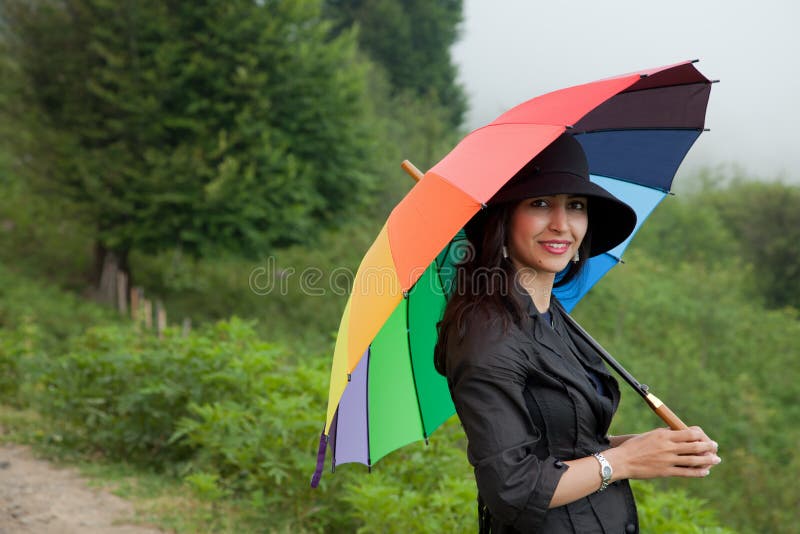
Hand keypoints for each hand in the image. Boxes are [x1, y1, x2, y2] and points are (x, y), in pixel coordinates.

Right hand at [604, 426, 720, 480]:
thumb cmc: (633, 447)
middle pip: (695, 446)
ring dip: (708, 460)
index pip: (688, 433)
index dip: (700, 435)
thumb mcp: (649, 435)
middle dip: (708, 446)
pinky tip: (704, 471)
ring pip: (694, 460)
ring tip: (716, 459)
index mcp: (664, 435)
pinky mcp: (666, 472)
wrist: (622, 461)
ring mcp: (668, 460)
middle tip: (715, 446)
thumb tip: (676, 433)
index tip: (704, 437)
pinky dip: (698, 472)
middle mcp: (668, 447)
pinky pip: (687, 472)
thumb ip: (664, 435)